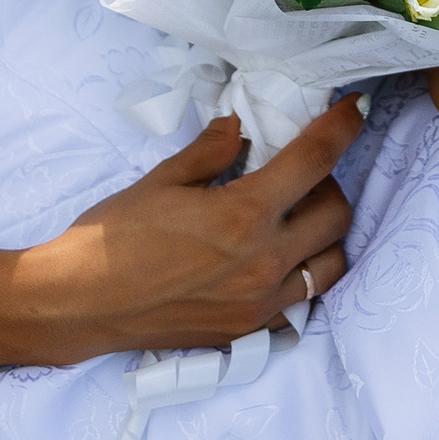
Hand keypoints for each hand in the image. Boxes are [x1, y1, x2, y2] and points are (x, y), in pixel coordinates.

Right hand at [24, 98, 361, 356]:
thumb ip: (211, 151)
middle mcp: (265, 262)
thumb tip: (241, 127)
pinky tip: (273, 259)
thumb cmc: (114, 235)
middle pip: (338, 213)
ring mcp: (262, 303)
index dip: (342, 128)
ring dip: (324, 232)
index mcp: (244, 215)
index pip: (315, 160)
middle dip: (329, 182)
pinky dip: (301, 274)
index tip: (356, 109)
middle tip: (298, 170)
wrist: (82, 302)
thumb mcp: (161, 180)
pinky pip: (302, 301)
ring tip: (293, 215)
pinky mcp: (251, 330)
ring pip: (331, 262)